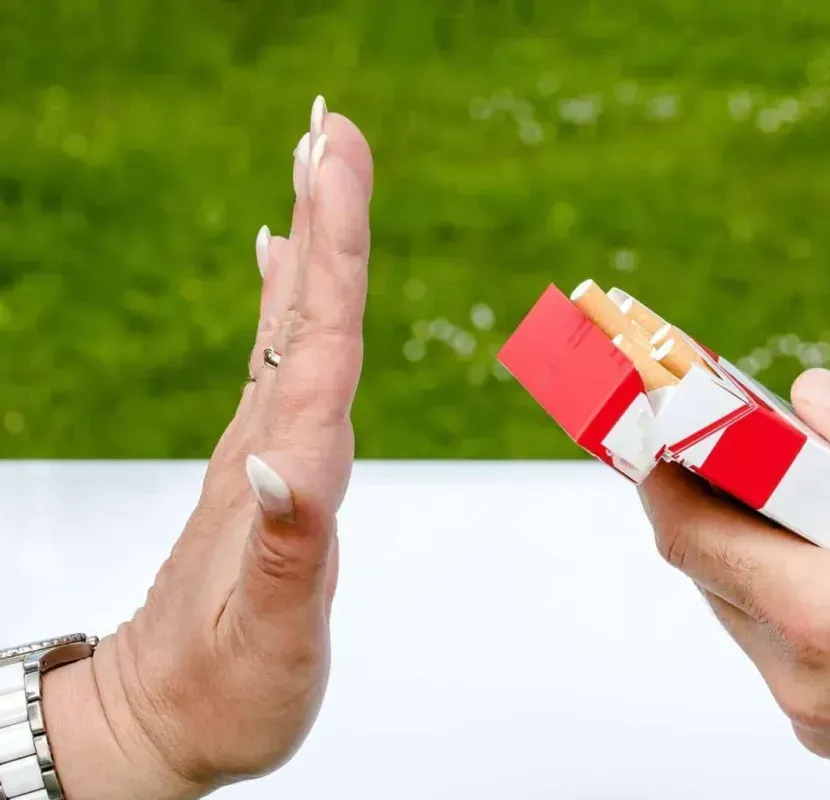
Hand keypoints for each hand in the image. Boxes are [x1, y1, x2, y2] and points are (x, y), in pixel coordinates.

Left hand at [41, 97, 373, 799]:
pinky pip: (281, 357)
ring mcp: (262, 448)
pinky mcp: (263, 463)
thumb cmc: (225, 690)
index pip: (319, 340)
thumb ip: (285, 549)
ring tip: (319, 166)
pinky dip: (289, 296)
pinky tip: (284, 261)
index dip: (335, 247)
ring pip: (293, 323)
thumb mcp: (266, 640)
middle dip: (325, 213)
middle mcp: (269, 442)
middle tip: (333, 129)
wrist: (159, 717)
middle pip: (304, 310)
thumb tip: (288, 460)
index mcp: (284, 470)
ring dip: (312, 238)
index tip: (338, 162)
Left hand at [640, 369, 829, 798]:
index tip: (655, 432)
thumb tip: (807, 398)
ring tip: (808, 508)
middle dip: (716, 506)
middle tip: (739, 452)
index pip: (690, 536)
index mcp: (821, 614)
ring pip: (743, 614)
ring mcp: (815, 716)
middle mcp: (801, 678)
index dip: (662, 476)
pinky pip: (780, 654)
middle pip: (711, 573)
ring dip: (755, 554)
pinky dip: (789, 601)